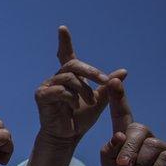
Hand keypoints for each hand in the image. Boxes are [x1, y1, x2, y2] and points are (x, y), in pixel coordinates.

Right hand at [35, 26, 123, 143]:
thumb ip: (109, 87)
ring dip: (83, 89)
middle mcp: (56, 78)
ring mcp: (47, 86)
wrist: (67, 136)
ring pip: (68, 78)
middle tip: (104, 81)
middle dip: (91, 71)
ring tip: (89, 101)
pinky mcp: (41, 96)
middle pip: (73, 65)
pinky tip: (73, 106)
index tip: (62, 28)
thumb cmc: (80, 119)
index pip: (65, 55)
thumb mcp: (100, 101)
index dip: (64, 42)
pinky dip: (71, 98)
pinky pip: (59, 90)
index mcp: (68, 77)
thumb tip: (123, 71)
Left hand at [100, 79, 165, 165]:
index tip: (112, 81)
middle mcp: (152, 142)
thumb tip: (118, 135)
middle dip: (126, 150)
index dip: (118, 99)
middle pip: (136, 130)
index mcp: (132, 144)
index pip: (124, 118)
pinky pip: (164, 159)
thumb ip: (109, 154)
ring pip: (150, 146)